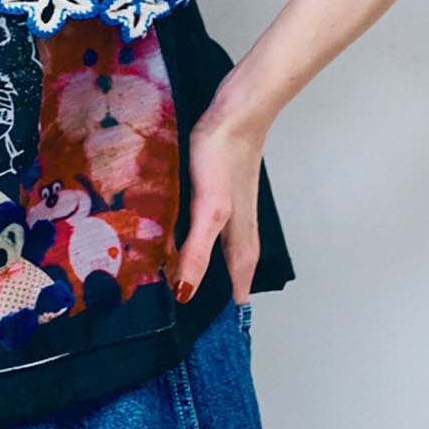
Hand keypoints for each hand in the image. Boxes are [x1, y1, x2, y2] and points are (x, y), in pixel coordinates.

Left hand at [169, 85, 268, 306]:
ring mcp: (234, 196)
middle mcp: (240, 217)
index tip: (231, 317)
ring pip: (233, 234)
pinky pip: (219, 212)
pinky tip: (200, 216)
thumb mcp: (208, 209)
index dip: (235, 293)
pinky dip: (213, 225)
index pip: (239, 272)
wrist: (236, 111)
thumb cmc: (223, 157)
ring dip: (226, 254)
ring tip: (215, 267)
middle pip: (241, 256)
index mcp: (236, 230)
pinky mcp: (222, 178)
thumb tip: (187, 291)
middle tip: (226, 299)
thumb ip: (198, 250)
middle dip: (234, 278)